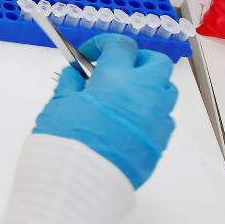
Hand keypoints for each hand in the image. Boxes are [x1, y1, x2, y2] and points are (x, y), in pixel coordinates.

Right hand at [32, 33, 178, 188]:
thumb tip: (77, 74)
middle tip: (116, 69)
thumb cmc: (66, 137)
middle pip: (156, 62)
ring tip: (123, 96)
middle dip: (138, 60)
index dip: (104, 44)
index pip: (121, 46)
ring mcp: (156, 118)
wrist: (82, 179)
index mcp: (117, 78)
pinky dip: (149, 112)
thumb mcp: (59, 103)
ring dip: (148, 85)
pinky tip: (127, 121)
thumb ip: (71, 83)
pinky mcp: (160, 141)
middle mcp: (144, 93)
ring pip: (165, 89)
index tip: (89, 54)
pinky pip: (162, 117)